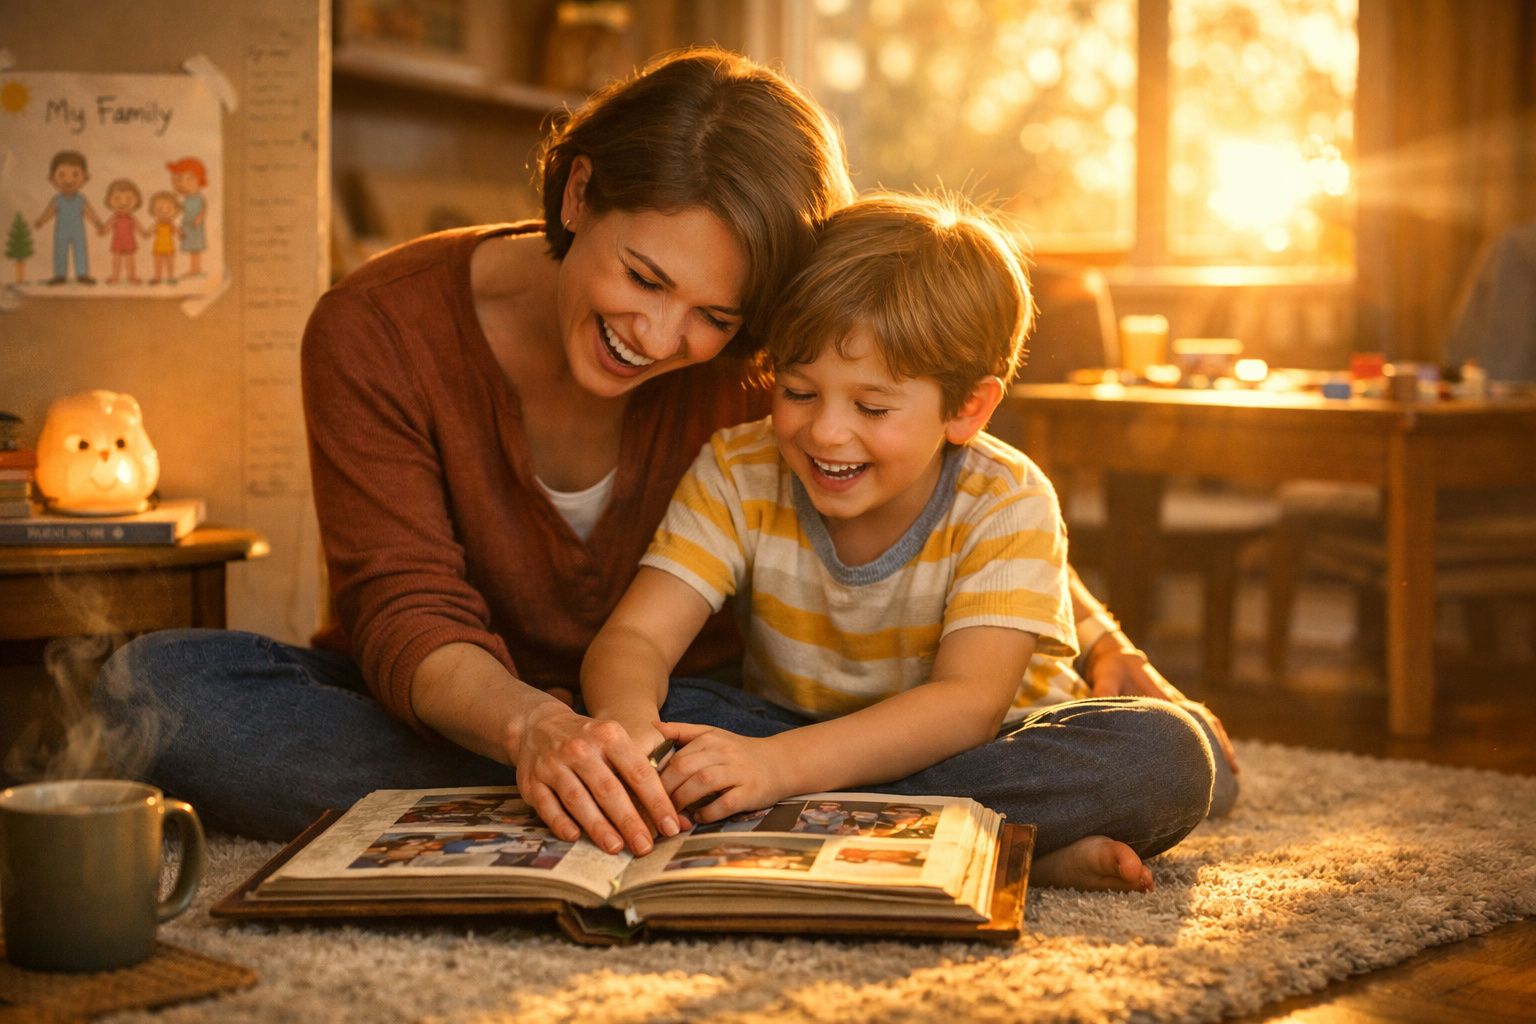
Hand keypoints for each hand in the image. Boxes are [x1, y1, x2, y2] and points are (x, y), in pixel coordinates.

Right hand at [513, 701, 681, 855]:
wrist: (538, 726)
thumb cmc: (589, 742)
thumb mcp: (616, 743)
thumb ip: (644, 777)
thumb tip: (680, 819)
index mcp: (609, 736)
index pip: (638, 772)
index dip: (656, 801)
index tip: (671, 827)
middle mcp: (580, 748)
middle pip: (608, 789)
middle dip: (629, 821)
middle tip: (645, 847)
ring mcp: (553, 764)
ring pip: (578, 799)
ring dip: (598, 826)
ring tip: (616, 848)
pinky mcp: (531, 781)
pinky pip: (548, 806)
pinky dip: (561, 823)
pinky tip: (575, 838)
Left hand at [655, 721, 788, 823]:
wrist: (779, 763)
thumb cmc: (739, 752)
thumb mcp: (712, 735)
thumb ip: (682, 732)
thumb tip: (652, 726)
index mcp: (709, 738)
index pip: (675, 756)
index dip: (657, 776)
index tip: (645, 791)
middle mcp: (723, 752)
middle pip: (684, 768)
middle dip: (665, 790)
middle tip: (654, 806)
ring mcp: (738, 772)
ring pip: (702, 783)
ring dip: (683, 801)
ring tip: (674, 813)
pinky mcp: (750, 792)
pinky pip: (724, 804)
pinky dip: (708, 813)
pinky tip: (699, 817)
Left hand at [1084, 644, 1238, 774]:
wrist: (1116, 656)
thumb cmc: (1111, 668)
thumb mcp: (1106, 676)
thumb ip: (1104, 690)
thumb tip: (1100, 703)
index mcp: (1163, 696)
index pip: (1188, 717)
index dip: (1202, 734)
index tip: (1211, 754)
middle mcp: (1175, 700)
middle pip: (1206, 721)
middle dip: (1220, 743)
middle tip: (1235, 771)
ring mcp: (1175, 703)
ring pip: (1205, 723)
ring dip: (1219, 742)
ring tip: (1232, 769)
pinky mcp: (1170, 707)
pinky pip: (1195, 723)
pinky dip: (1207, 737)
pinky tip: (1210, 756)